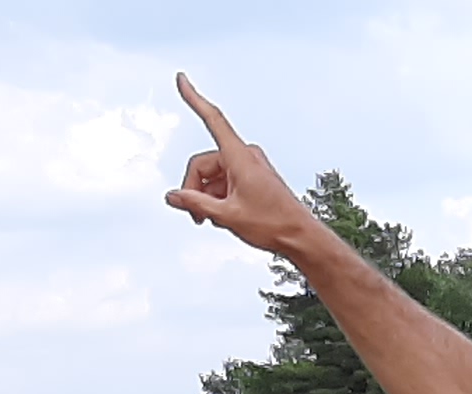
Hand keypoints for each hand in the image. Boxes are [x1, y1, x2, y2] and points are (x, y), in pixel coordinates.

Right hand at [161, 74, 320, 258]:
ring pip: (212, 176)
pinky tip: (224, 215)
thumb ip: (194, 204)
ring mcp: (248, 165)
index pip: (212, 119)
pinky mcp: (251, 176)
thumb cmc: (272, 223)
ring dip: (206, 197)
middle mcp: (244, 155)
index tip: (182, 79)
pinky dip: (218, 197)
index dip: (194, 98)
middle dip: (195, 189)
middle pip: (203, 164)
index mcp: (239, 157)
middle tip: (197, 216)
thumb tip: (172, 196)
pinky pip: (224, 181)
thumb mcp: (226, 216)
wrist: (299, 235)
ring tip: (215, 219)